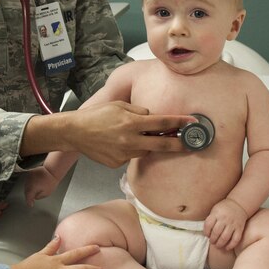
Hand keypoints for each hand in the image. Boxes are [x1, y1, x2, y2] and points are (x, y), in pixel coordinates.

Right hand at [24, 167, 61, 206]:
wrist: (52, 170)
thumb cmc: (51, 181)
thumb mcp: (46, 193)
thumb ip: (38, 197)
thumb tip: (35, 197)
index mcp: (32, 189)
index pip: (28, 198)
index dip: (29, 202)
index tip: (30, 205)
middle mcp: (28, 183)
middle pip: (26, 192)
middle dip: (29, 196)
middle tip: (32, 199)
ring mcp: (28, 177)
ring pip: (26, 186)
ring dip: (29, 190)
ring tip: (34, 192)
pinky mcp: (30, 173)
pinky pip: (28, 180)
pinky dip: (30, 184)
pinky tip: (34, 185)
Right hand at [67, 102, 196, 167]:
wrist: (75, 132)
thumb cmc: (97, 115)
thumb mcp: (119, 105)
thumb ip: (139, 111)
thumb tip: (153, 118)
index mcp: (131, 122)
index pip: (162, 122)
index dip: (180, 122)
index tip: (193, 123)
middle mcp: (130, 139)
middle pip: (162, 144)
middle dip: (179, 144)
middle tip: (191, 143)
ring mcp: (124, 153)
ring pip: (146, 150)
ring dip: (148, 144)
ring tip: (136, 136)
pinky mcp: (117, 163)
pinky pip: (131, 156)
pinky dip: (131, 149)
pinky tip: (118, 143)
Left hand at [203, 198, 247, 250]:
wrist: (239, 204)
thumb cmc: (224, 208)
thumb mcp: (215, 210)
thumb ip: (211, 219)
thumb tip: (206, 232)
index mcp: (216, 213)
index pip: (208, 225)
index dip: (206, 232)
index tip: (207, 235)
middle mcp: (224, 219)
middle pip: (216, 232)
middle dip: (212, 240)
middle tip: (212, 242)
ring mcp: (232, 224)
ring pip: (225, 237)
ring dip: (220, 244)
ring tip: (218, 245)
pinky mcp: (239, 228)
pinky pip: (235, 239)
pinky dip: (231, 245)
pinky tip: (227, 248)